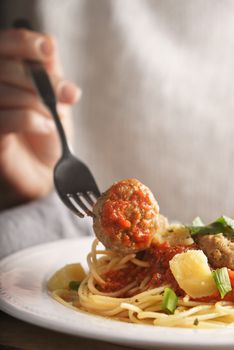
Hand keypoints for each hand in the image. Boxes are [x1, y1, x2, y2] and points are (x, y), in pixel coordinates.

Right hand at [0, 29, 80, 208]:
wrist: (49, 168)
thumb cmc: (51, 130)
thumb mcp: (56, 97)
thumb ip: (51, 72)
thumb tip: (50, 47)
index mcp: (6, 73)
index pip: (5, 44)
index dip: (25, 41)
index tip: (48, 50)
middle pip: (6, 67)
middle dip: (43, 81)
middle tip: (66, 95)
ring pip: (5, 92)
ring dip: (39, 104)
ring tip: (54, 118)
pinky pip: (5, 118)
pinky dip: (31, 120)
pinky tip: (45, 128)